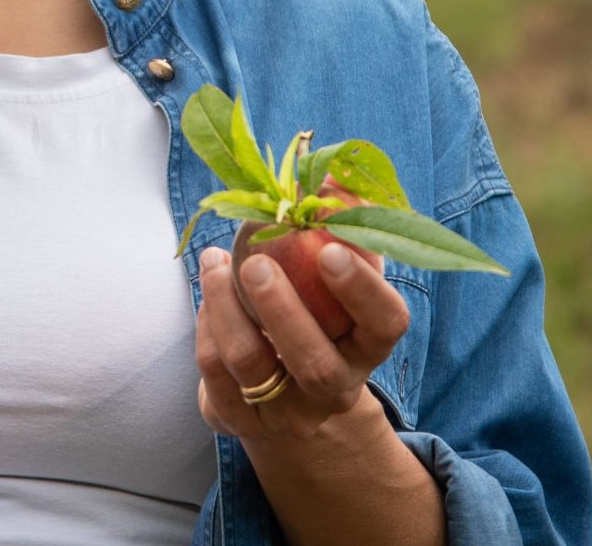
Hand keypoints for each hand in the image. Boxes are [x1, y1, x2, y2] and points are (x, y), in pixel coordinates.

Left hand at [195, 241, 409, 442]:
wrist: (289, 402)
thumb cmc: (317, 318)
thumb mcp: (335, 282)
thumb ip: (338, 229)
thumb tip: (330, 169)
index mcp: (368, 349)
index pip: (386, 325)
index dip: (362, 290)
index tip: (328, 249)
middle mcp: (334, 389)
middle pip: (314, 363)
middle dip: (283, 310)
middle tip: (255, 262)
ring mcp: (286, 413)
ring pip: (252, 366)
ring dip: (225, 307)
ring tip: (214, 260)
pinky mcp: (238, 421)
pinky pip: (214, 375)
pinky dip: (205, 328)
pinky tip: (206, 293)